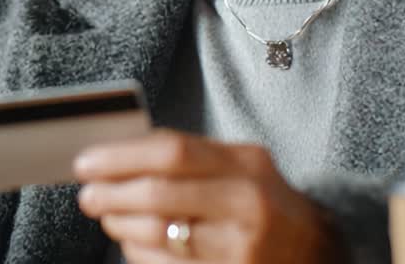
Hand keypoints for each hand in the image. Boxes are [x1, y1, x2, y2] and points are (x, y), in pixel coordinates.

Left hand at [75, 130, 344, 262]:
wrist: (318, 253)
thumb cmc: (264, 204)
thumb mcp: (243, 168)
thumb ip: (193, 159)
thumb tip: (118, 154)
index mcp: (248, 165)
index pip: (173, 152)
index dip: (121, 157)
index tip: (86, 161)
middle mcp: (249, 205)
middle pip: (160, 195)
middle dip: (112, 194)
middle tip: (87, 194)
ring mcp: (241, 249)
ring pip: (158, 235)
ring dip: (120, 225)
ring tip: (107, 216)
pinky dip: (138, 254)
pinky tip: (132, 244)